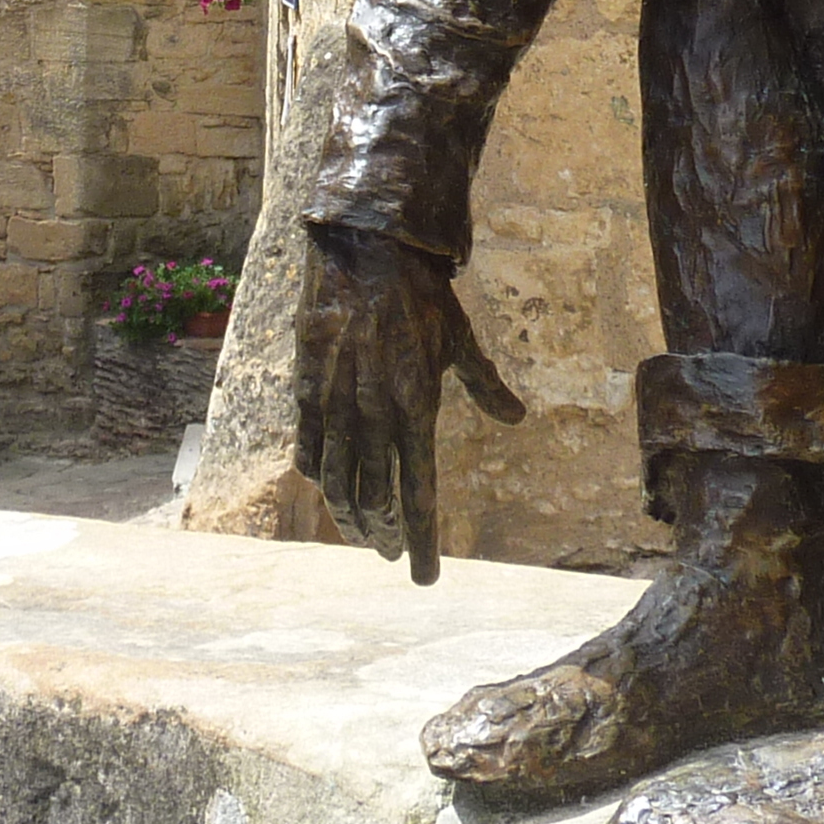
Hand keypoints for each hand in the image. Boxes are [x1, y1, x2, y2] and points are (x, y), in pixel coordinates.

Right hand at [293, 225, 527, 583]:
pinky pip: (308, 443)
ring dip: (350, 514)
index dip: (421, 542)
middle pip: (375, 497)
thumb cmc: (421, 294)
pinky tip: (324, 484)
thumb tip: (517, 418)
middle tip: (393, 553)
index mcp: (417, 407)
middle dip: (386, 534)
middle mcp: (375, 413)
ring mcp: (336, 401)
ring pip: (337, 480)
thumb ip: (487, 385)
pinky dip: (317, 471)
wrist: (366, 245)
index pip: (419, 494)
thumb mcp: (460, 340)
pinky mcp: (306, 384)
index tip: (424, 578)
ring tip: (363, 533)